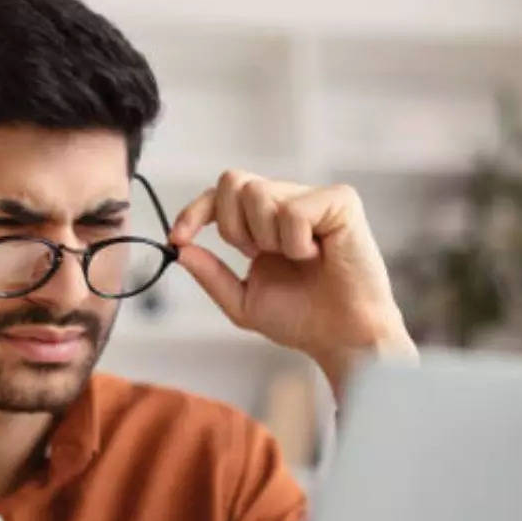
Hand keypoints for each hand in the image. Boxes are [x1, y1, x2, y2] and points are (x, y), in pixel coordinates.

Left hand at [169, 169, 416, 396]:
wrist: (343, 339)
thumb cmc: (303, 319)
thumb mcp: (243, 301)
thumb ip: (211, 275)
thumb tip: (180, 249)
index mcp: (264, 221)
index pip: (220, 193)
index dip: (195, 210)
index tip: (178, 237)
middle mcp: (288, 201)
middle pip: (233, 181)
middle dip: (234, 226)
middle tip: (257, 255)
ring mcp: (315, 198)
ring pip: (259, 193)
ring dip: (268, 239)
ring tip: (298, 259)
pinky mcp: (341, 202)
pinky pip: (294, 210)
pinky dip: (297, 243)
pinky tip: (319, 255)